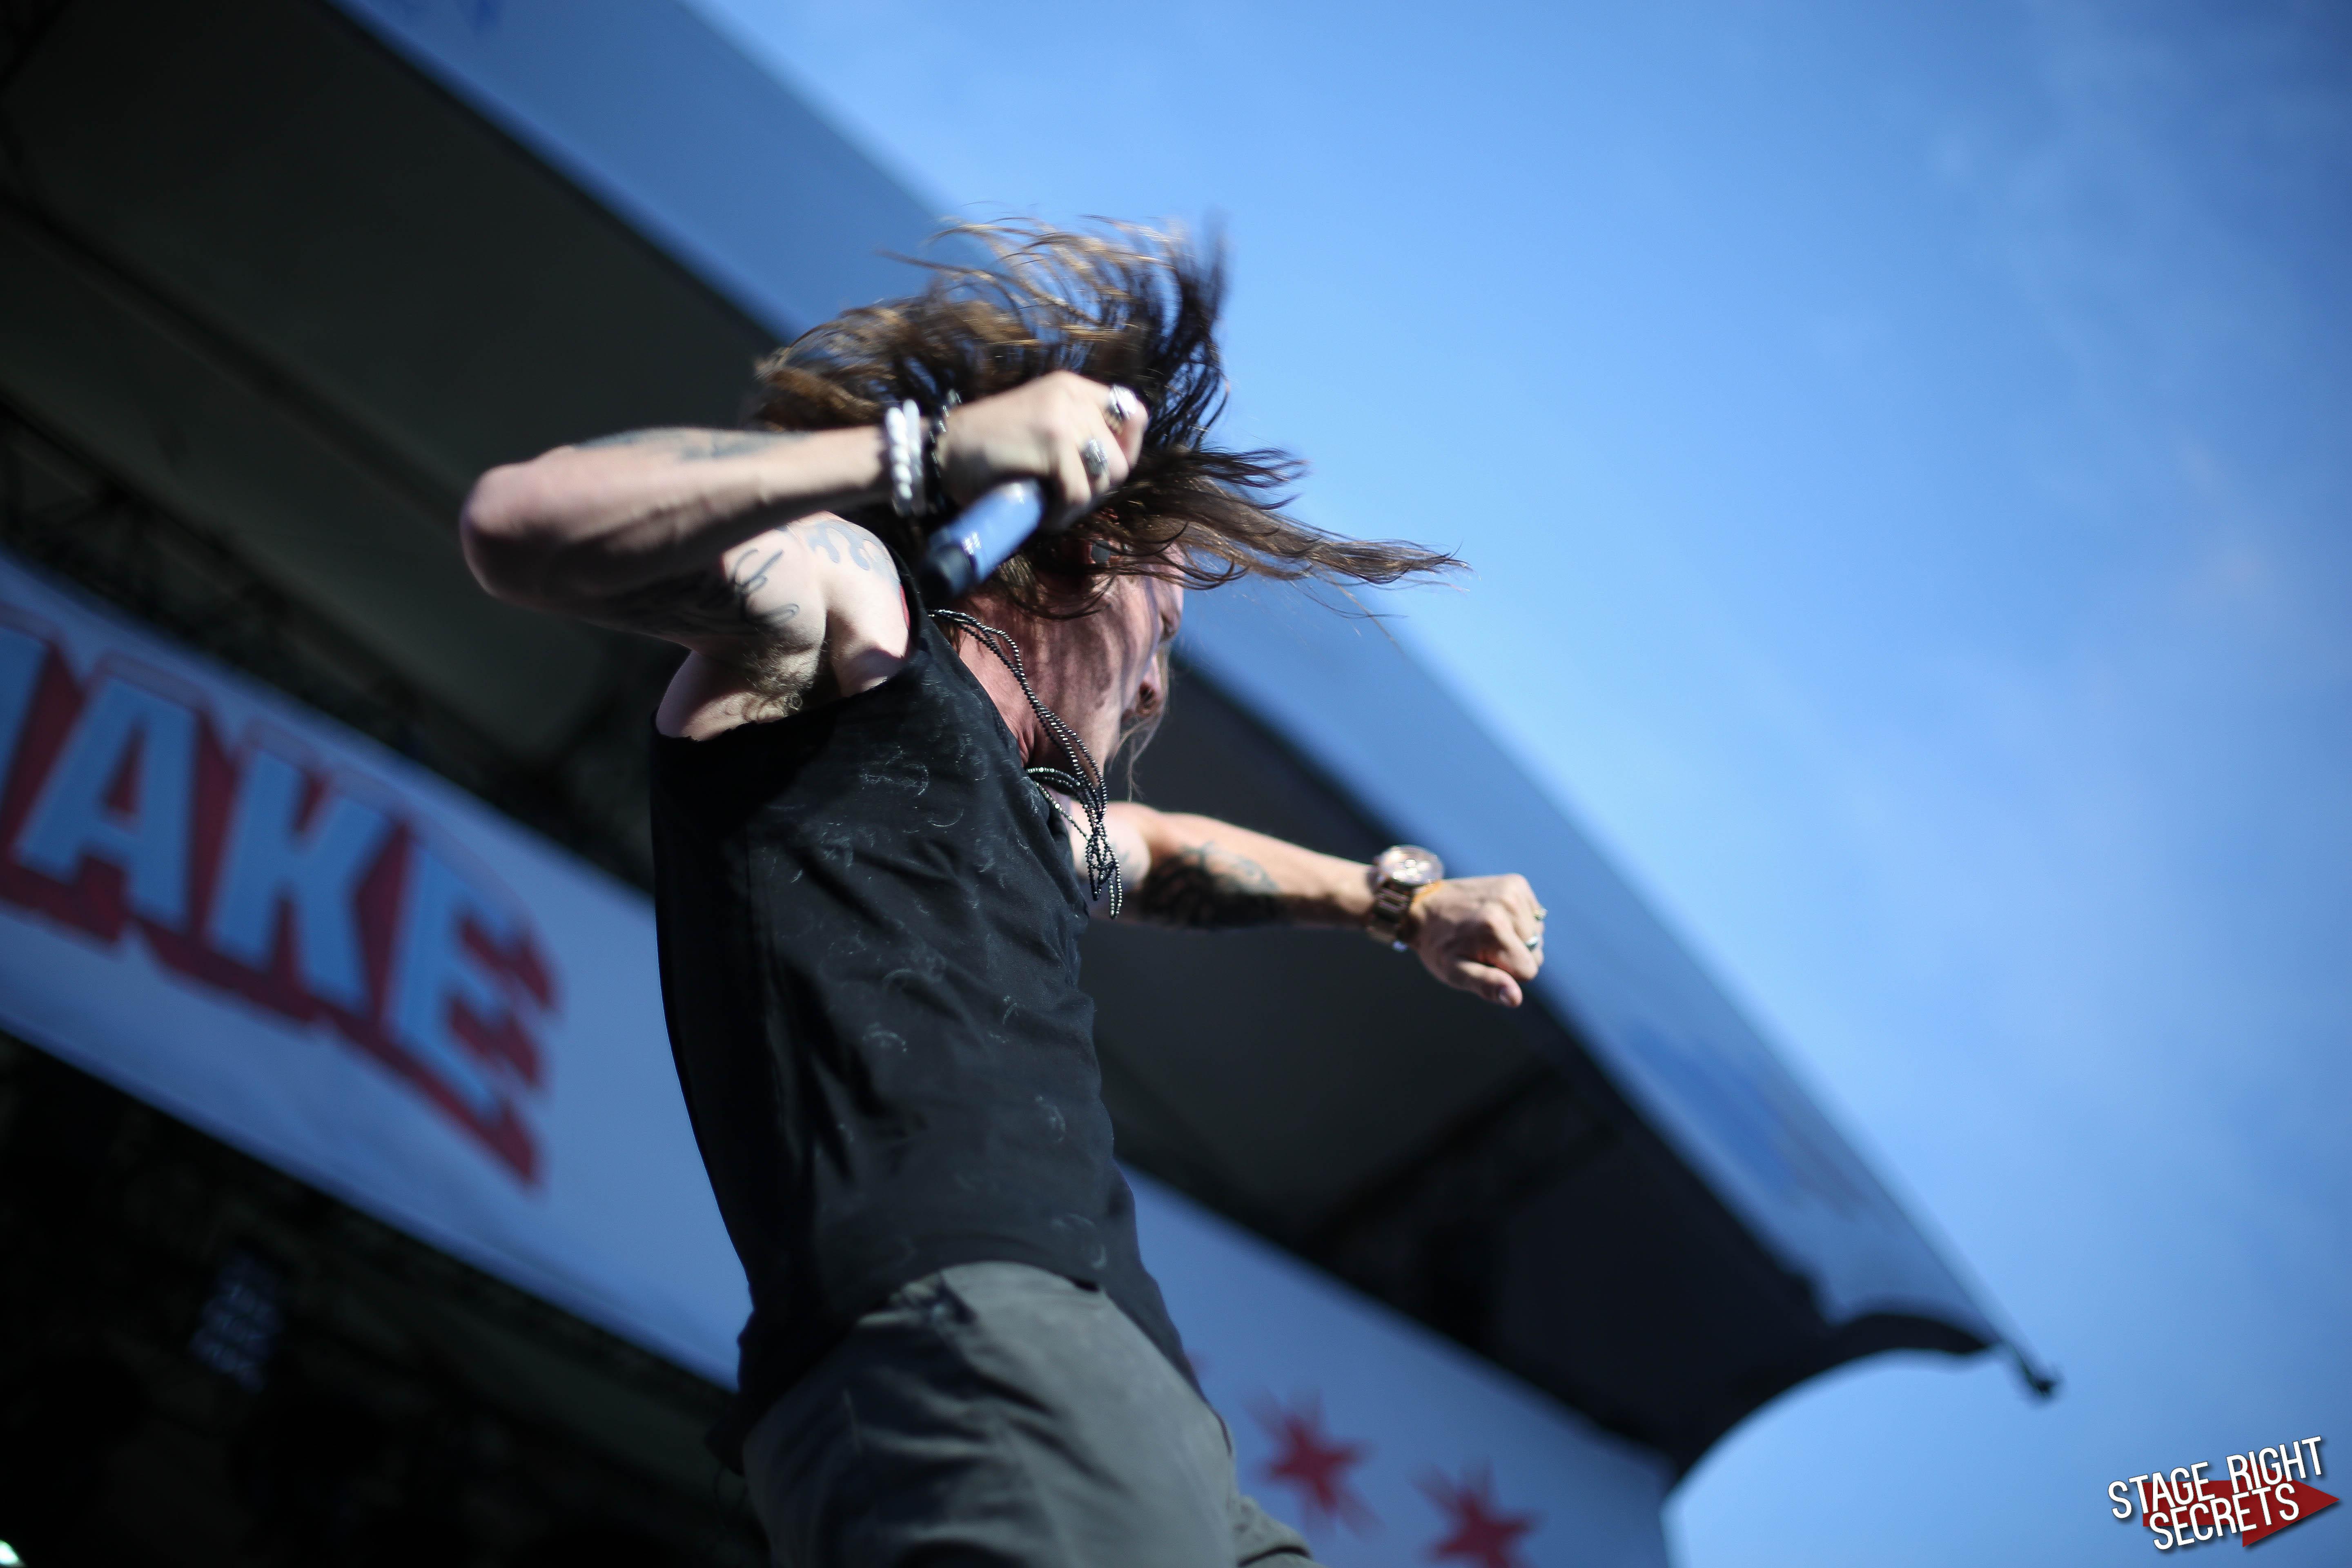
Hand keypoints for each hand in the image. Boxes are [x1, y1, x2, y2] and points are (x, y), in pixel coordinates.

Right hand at [934, 371, 1146, 521]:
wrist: (943, 452)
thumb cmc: (989, 451)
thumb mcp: (1044, 432)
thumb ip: (1081, 437)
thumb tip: (1120, 463)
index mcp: (1073, 388)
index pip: (1133, 414)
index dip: (1124, 451)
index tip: (1096, 474)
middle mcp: (1072, 395)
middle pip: (1122, 457)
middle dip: (1098, 489)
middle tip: (1065, 498)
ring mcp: (1064, 416)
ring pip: (1105, 477)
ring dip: (1080, 504)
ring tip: (1051, 506)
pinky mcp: (1053, 441)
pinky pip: (1077, 493)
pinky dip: (1062, 515)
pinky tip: (1041, 514)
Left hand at [1402, 874, 1545, 1006]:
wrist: (1425, 906)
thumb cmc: (1440, 945)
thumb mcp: (1455, 971)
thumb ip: (1487, 986)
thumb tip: (1515, 999)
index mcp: (1493, 931)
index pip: (1528, 971)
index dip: (1507, 974)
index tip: (1483, 961)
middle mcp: (1507, 906)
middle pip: (1535, 953)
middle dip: (1512, 956)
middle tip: (1483, 946)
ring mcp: (1513, 891)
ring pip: (1537, 936)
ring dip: (1516, 939)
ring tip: (1486, 931)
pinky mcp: (1516, 883)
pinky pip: (1534, 917)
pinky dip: (1519, 922)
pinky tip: (1495, 918)